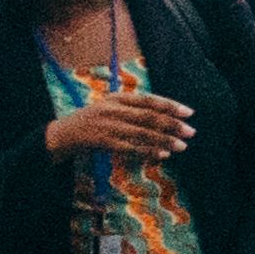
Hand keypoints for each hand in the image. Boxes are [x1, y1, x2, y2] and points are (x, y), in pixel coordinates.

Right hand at [41, 88, 191, 163]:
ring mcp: (107, 126)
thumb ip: (134, 107)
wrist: (63, 133)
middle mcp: (113, 110)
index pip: (149, 100)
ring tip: (182, 146)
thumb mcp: (111, 106)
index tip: (189, 112)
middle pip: (148, 116)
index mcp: (117, 98)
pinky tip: (163, 155)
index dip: (170, 105)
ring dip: (164, 140)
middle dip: (172, 124)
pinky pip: (130, 148)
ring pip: (142, 133)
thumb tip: (167, 114)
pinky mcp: (103, 142)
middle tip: (191, 132)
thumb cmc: (94, 119)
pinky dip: (148, 151)